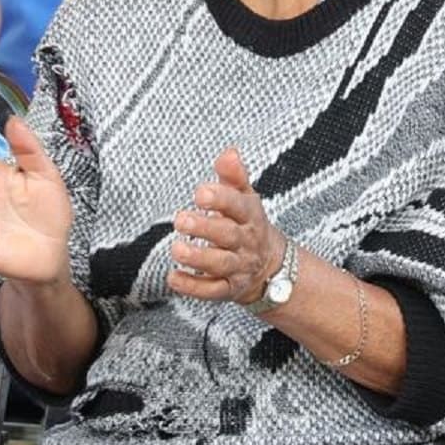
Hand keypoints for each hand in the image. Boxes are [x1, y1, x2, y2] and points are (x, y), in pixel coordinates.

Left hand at [167, 149, 285, 303]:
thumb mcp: (245, 197)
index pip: (238, 205)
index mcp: (249, 216)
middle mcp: (246, 242)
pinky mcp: (228, 289)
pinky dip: (192, 287)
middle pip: (228, 235)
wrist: (270, 266)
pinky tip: (173, 278)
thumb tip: (229, 152)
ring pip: (220, 264)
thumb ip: (234, 176)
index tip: (200, 193)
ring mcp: (238, 267)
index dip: (221, 198)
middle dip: (205, 228)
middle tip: (180, 220)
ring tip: (177, 250)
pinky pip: (212, 291)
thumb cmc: (246, 225)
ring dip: (198, 259)